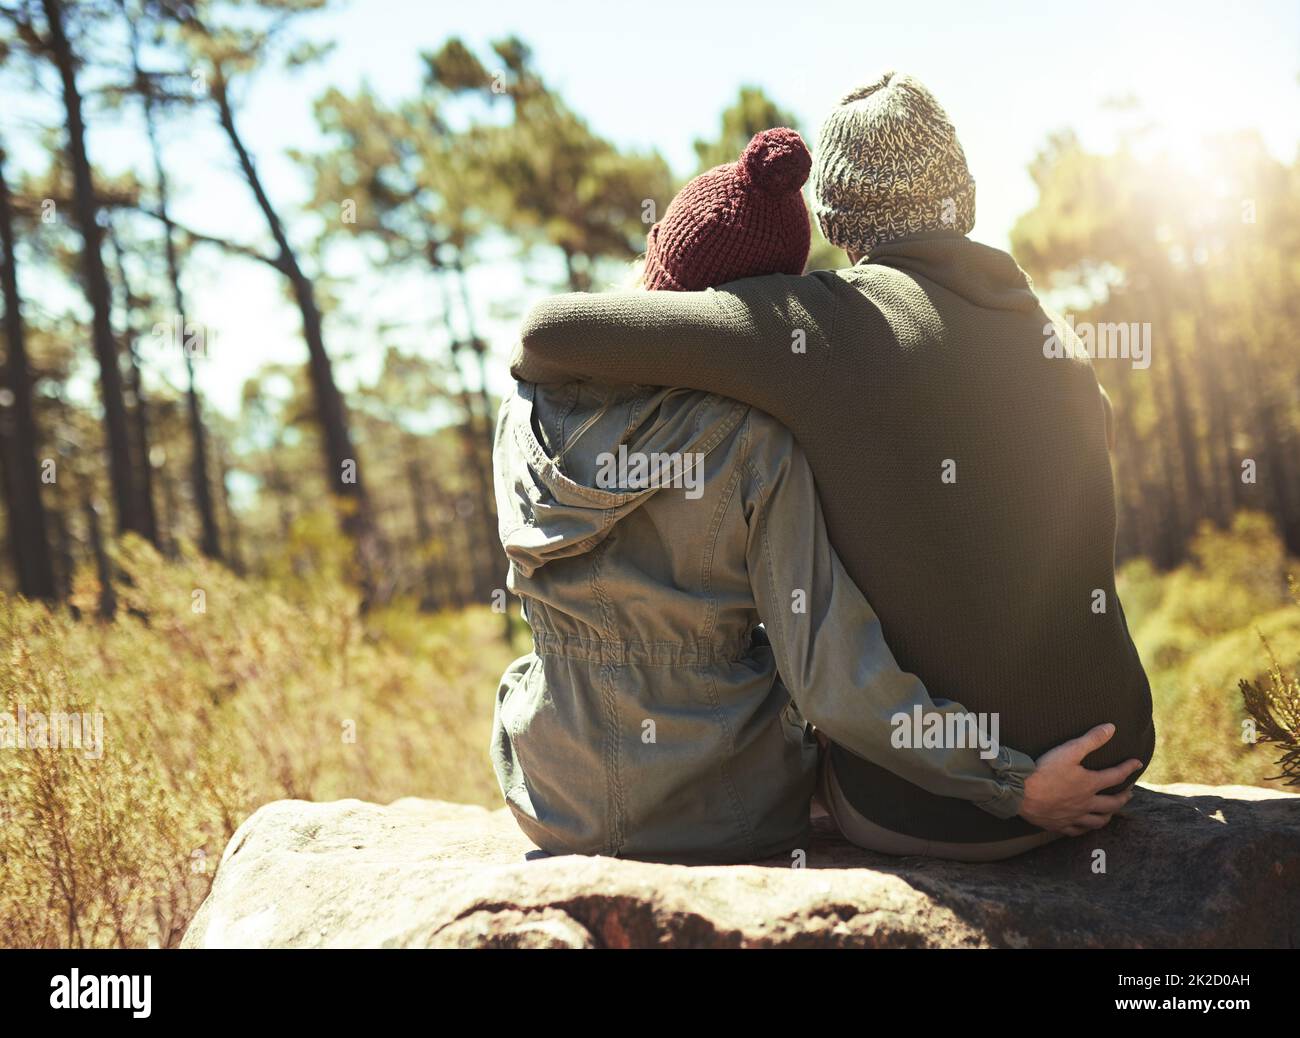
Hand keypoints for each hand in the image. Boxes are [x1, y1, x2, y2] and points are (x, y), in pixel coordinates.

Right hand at [1018, 723, 1142, 835]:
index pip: (1116, 776)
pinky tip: (1084, 825)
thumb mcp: (1069, 750)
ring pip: (1097, 821)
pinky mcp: (1059, 824)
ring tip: (1111, 811)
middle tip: (1129, 792)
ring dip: (1108, 815)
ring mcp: (1073, 816)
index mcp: (1089, 784)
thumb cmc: (1044, 770)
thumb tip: (1111, 728)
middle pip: (1112, 804)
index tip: (1138, 763)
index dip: (1129, 768)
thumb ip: (1091, 740)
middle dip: (1123, 797)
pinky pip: (1077, 831)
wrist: (1020, 792)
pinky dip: (1084, 828)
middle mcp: (1086, 803)